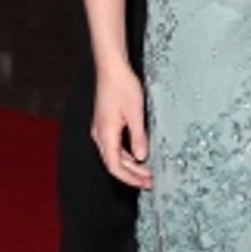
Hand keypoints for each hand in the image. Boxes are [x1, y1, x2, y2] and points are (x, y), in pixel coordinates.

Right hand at [92, 65, 151, 188]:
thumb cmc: (122, 86)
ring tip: (147, 171)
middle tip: (150, 181)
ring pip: (114, 155)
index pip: (115, 167)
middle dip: (132, 174)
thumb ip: (138, 137)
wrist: (111, 68)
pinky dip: (126, 154)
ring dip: (130, 165)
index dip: (131, 178)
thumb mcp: (136, 113)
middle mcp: (100, 134)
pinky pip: (114, 145)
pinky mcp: (105, 123)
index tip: (146, 183)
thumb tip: (142, 157)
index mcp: (106, 135)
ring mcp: (101, 129)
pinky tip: (138, 154)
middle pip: (114, 163)